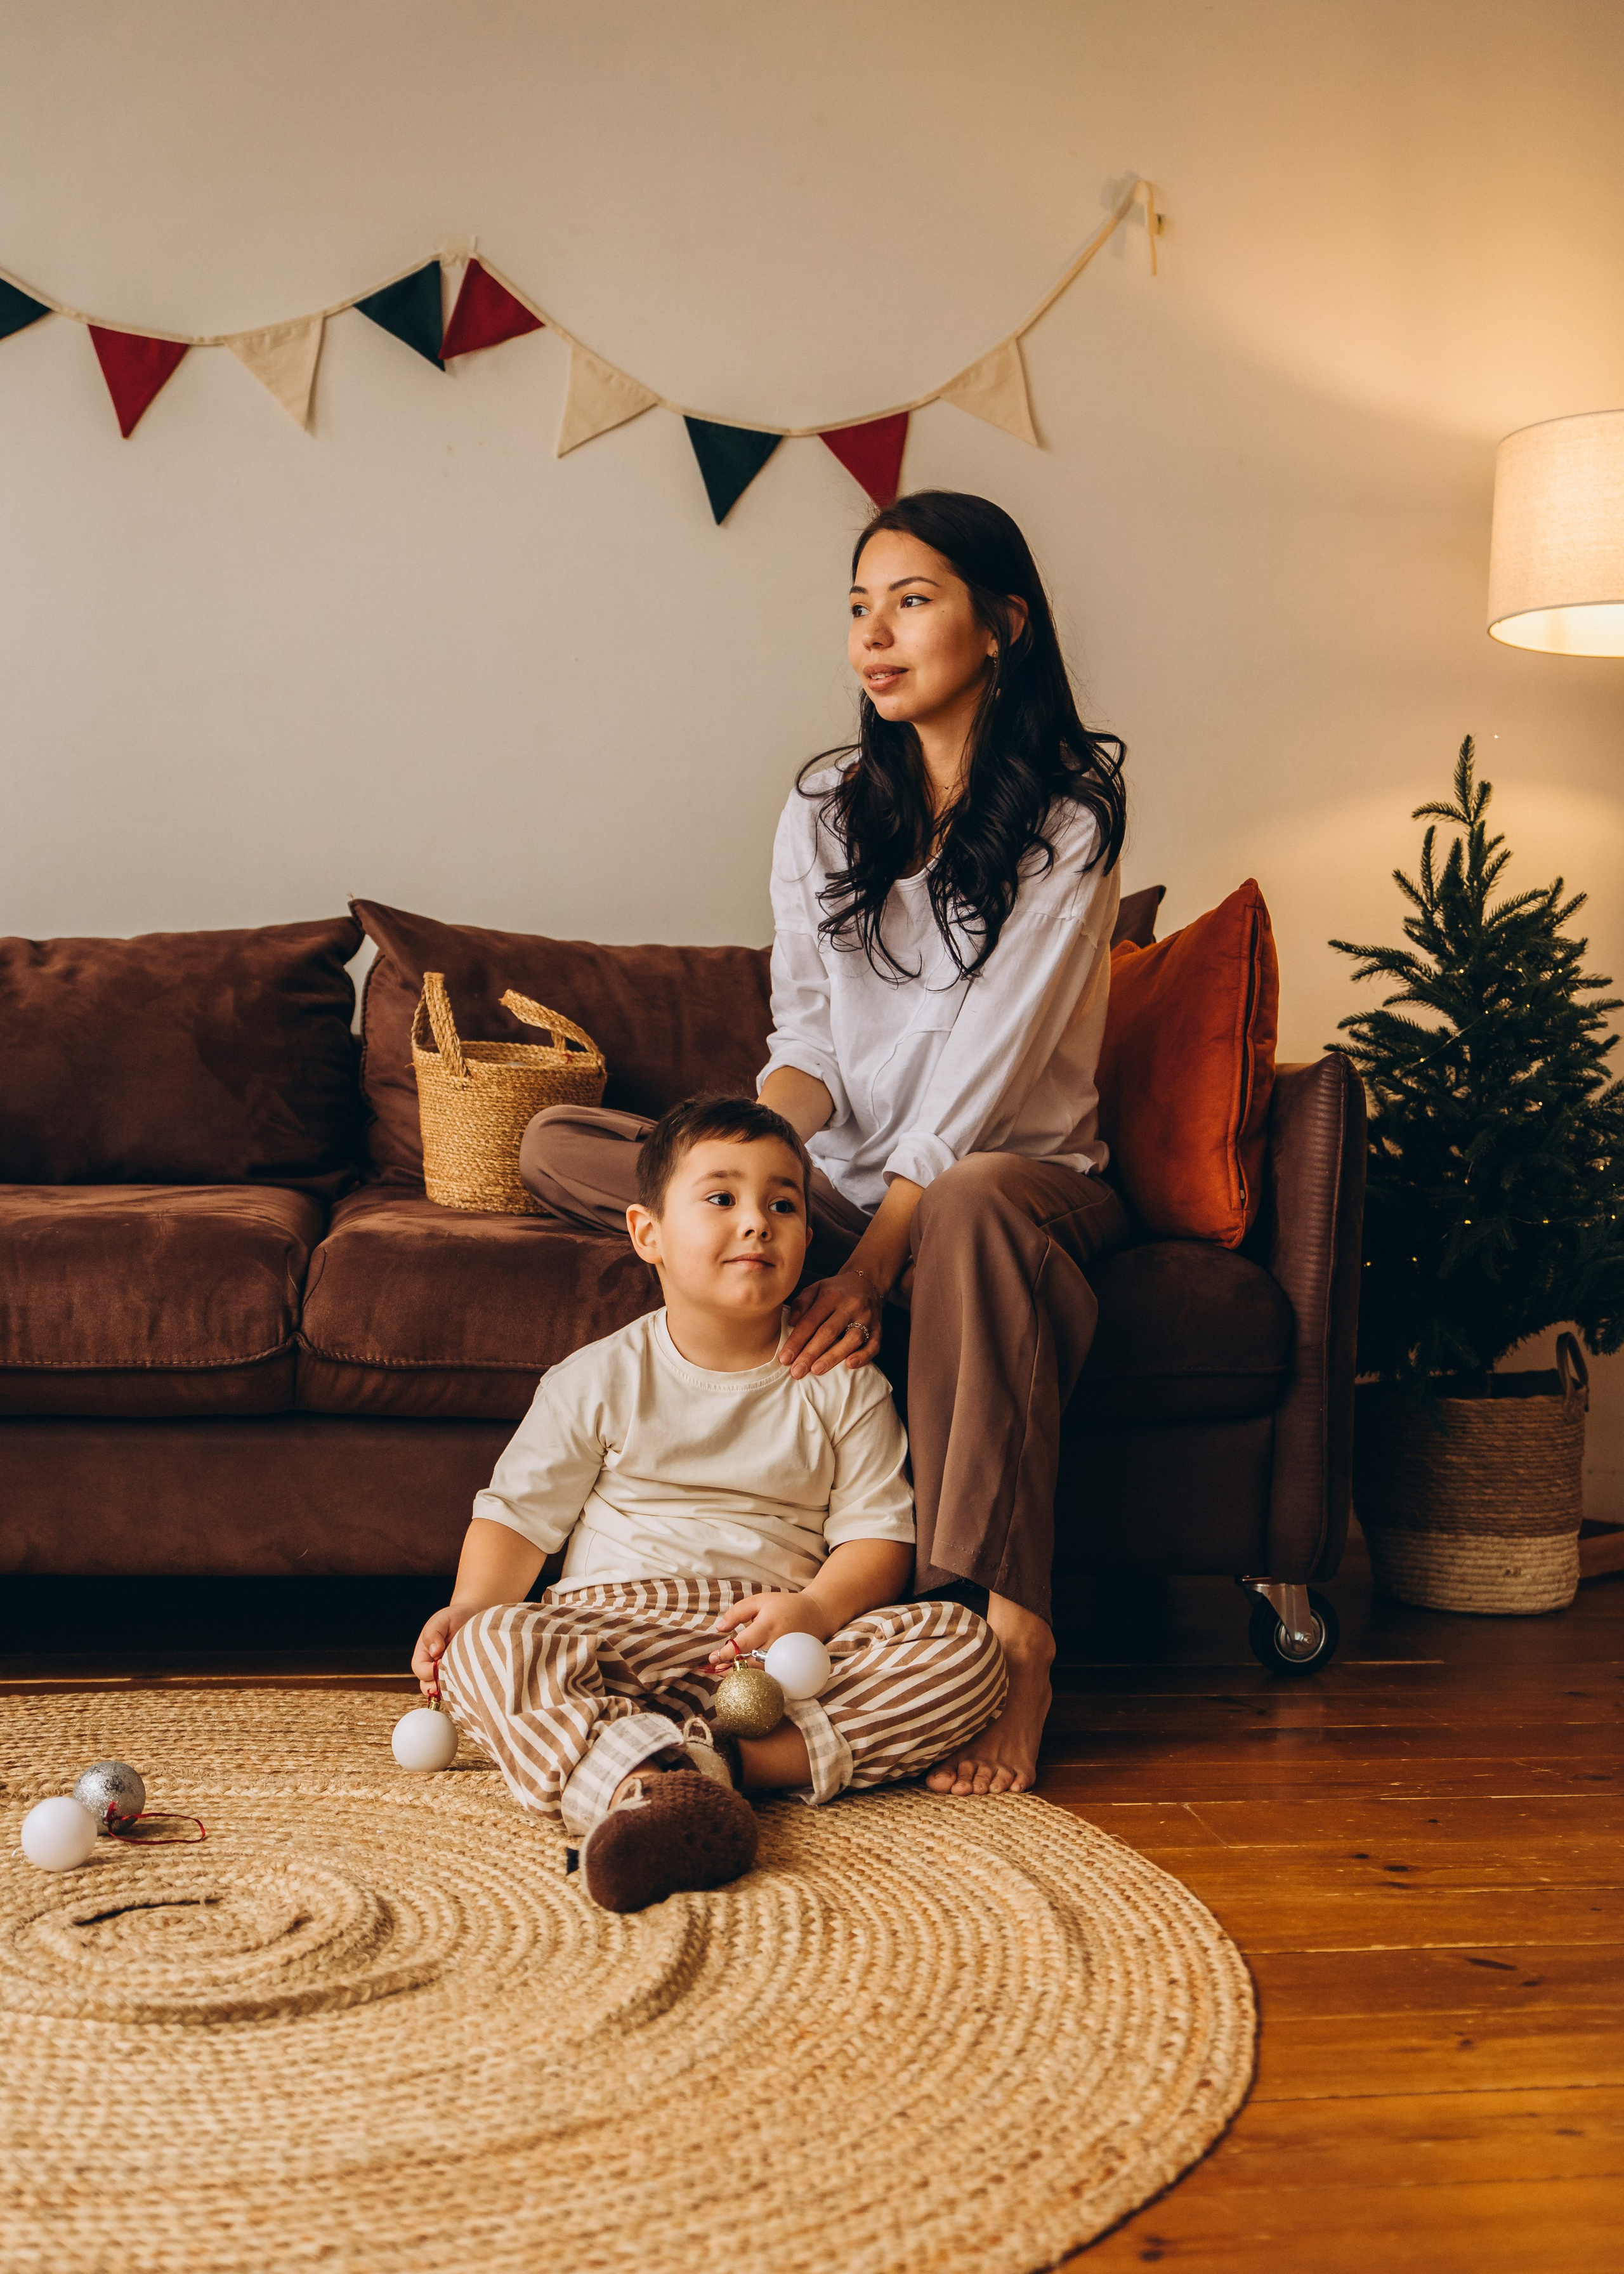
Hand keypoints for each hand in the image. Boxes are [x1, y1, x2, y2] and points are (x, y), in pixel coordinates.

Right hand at [411, 1605, 467, 1693]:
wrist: (472, 1617)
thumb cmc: (453, 1618)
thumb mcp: (441, 1620)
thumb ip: (433, 1633)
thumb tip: (434, 1652)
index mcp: (423, 1655)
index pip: (421, 1671)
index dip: (429, 1672)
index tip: (443, 1663)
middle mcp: (432, 1668)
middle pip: (428, 1687)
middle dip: (438, 1686)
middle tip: (452, 1679)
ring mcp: (446, 1674)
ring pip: (443, 1691)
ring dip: (451, 1688)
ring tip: (463, 1678)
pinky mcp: (460, 1677)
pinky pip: (458, 1689)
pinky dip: (462, 1688)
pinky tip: (471, 1679)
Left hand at [710, 1589, 831, 1666]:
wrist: (815, 1614)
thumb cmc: (783, 1606)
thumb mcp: (759, 1601)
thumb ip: (737, 1613)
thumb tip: (719, 1628)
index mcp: (767, 1625)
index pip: (743, 1645)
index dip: (726, 1654)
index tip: (713, 1657)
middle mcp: (776, 1643)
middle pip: (749, 1664)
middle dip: (730, 1669)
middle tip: (715, 1669)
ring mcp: (785, 1657)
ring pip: (759, 1674)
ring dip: (741, 1676)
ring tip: (725, 1674)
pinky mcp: (790, 1664)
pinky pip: (770, 1676)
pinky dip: (756, 1678)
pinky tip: (745, 1676)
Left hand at [778, 1266, 881, 1378]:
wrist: (867, 1283)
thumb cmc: (835, 1290)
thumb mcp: (815, 1288)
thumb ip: (801, 1304)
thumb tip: (790, 1323)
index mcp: (832, 1295)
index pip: (811, 1320)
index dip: (797, 1340)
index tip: (784, 1358)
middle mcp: (851, 1305)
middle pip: (829, 1332)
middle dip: (811, 1353)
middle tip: (796, 1371)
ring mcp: (867, 1317)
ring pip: (851, 1339)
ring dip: (833, 1356)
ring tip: (816, 1370)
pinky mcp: (878, 1329)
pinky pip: (874, 1345)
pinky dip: (863, 1356)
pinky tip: (850, 1365)